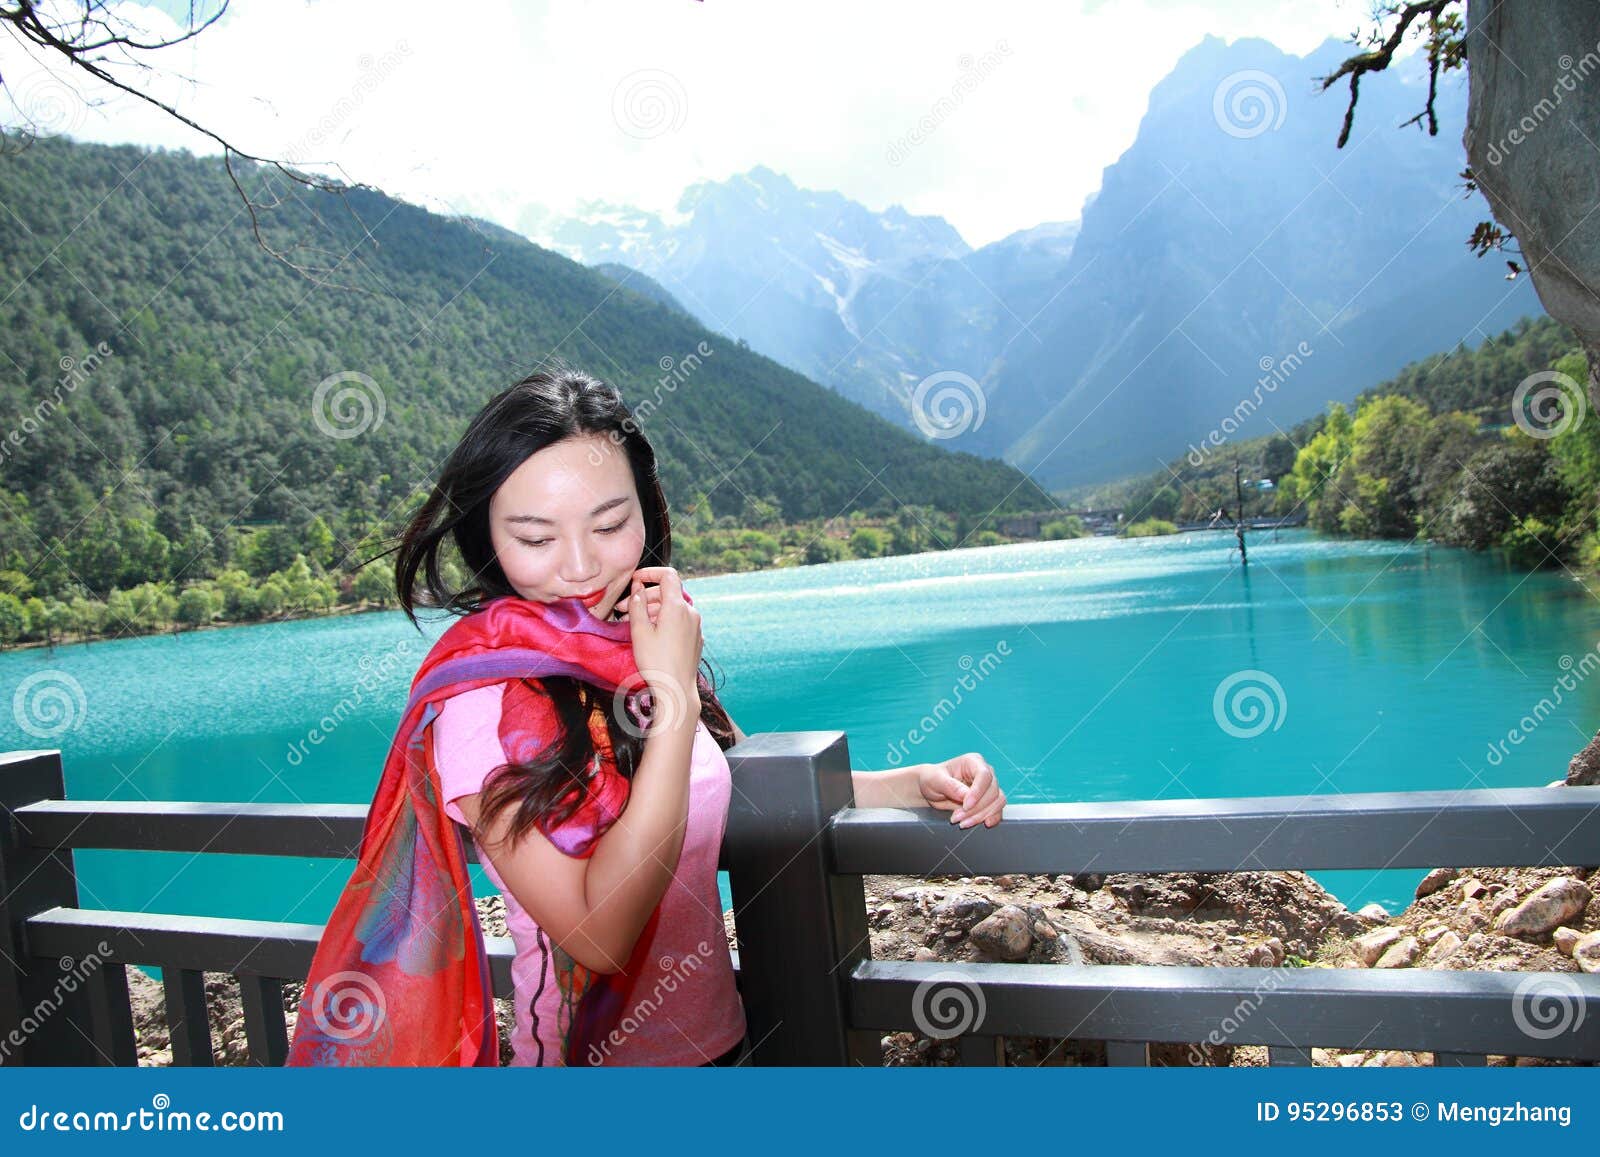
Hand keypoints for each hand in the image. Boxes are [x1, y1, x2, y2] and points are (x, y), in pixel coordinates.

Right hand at [626, 566, 701, 723]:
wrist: (676, 690)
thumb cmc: (656, 662)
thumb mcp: (640, 631)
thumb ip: (637, 605)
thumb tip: (638, 588)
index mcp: (677, 607)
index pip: (668, 575)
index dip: (650, 573)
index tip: (634, 580)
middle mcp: (690, 612)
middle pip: (667, 593)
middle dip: (644, 597)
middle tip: (622, 609)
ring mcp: (695, 626)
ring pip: (672, 608)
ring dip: (652, 611)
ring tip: (632, 623)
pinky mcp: (695, 638)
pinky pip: (678, 621)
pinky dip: (663, 620)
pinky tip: (649, 633)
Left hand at [918, 753, 1005, 827]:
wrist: (930, 790)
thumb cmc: (932, 779)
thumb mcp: (935, 780)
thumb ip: (950, 786)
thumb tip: (966, 795)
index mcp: (973, 761)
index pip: (984, 775)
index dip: (978, 792)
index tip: (966, 805)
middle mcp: (984, 773)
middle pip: (992, 791)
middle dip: (976, 808)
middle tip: (957, 817)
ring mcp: (988, 787)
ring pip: (997, 801)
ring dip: (981, 815)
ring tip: (963, 822)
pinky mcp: (989, 800)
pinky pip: (997, 810)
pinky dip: (991, 818)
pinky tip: (982, 824)